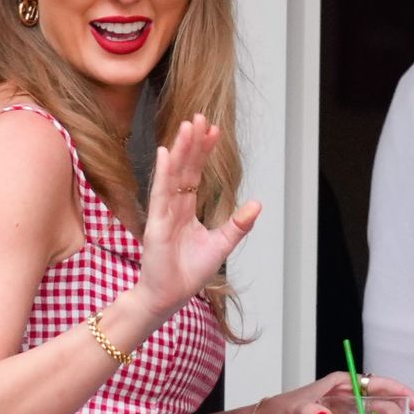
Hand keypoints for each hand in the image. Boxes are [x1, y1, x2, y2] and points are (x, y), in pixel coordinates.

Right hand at [134, 115, 260, 317]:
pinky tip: (166, 153)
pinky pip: (160, 194)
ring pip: (173, 175)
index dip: (203, 152)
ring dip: (180, 150)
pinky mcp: (157, 225)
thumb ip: (237, 225)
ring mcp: (163, 213)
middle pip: (184, 168)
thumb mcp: (220, 245)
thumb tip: (257, 204)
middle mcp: (173, 206)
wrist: (169, 296)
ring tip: (187, 127)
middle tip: (200, 117)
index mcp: (186, 209)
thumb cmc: (187, 272)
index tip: (213, 131)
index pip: (195, 173)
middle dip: (192, 143)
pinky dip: (162, 173)